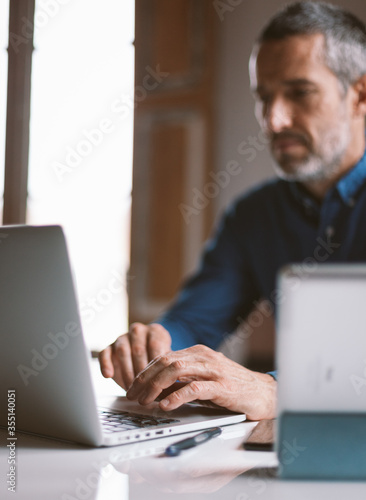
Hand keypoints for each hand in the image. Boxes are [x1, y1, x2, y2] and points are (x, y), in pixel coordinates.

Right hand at [98, 323, 171, 389]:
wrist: (147, 354)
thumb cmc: (160, 360)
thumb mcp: (168, 360)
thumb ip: (168, 369)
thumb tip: (172, 390)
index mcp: (156, 331)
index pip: (155, 345)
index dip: (155, 365)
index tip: (156, 381)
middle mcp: (139, 331)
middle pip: (138, 349)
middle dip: (140, 371)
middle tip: (143, 389)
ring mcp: (123, 337)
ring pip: (122, 351)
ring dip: (126, 371)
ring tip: (130, 387)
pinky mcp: (110, 346)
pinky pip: (105, 353)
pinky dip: (105, 364)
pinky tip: (108, 375)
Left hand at [126, 344, 276, 419]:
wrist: (263, 393)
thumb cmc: (233, 387)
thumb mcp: (204, 378)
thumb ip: (184, 378)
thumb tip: (157, 388)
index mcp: (198, 353)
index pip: (163, 357)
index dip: (145, 372)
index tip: (133, 387)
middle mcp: (204, 357)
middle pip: (165, 361)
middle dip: (145, 379)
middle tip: (133, 395)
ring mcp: (213, 370)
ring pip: (176, 370)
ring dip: (156, 386)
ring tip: (145, 401)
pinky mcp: (223, 386)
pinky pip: (195, 388)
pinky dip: (177, 396)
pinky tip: (166, 405)